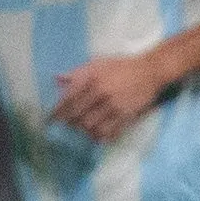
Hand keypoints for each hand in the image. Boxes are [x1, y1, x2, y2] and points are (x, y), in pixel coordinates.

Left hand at [50, 50, 173, 142]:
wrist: (149, 70)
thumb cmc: (121, 66)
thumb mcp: (98, 64)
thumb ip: (77, 72)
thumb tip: (57, 79)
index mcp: (91, 78)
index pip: (67, 99)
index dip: (57, 112)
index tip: (50, 120)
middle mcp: (99, 92)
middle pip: (77, 115)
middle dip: (69, 123)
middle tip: (67, 126)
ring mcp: (113, 105)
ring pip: (90, 126)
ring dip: (84, 131)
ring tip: (83, 130)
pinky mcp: (125, 115)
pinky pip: (108, 131)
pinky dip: (100, 136)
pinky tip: (98, 136)